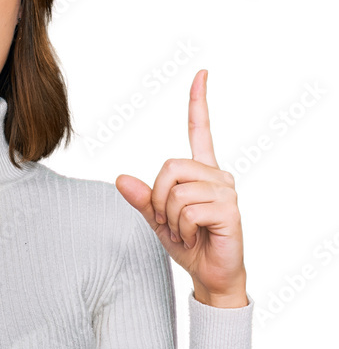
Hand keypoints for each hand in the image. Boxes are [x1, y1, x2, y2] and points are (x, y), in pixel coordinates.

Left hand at [114, 69, 247, 307]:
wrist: (210, 275)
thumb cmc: (189, 244)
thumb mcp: (158, 220)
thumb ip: (141, 199)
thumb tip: (120, 179)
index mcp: (201, 172)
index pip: (200, 130)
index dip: (198, 103)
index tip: (201, 74)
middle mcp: (217, 175)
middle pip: (170, 165)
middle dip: (158, 197)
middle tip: (169, 222)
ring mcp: (226, 191)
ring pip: (176, 189)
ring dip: (170, 217)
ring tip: (184, 231)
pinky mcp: (229, 209)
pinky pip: (188, 209)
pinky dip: (181, 228)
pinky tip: (194, 236)